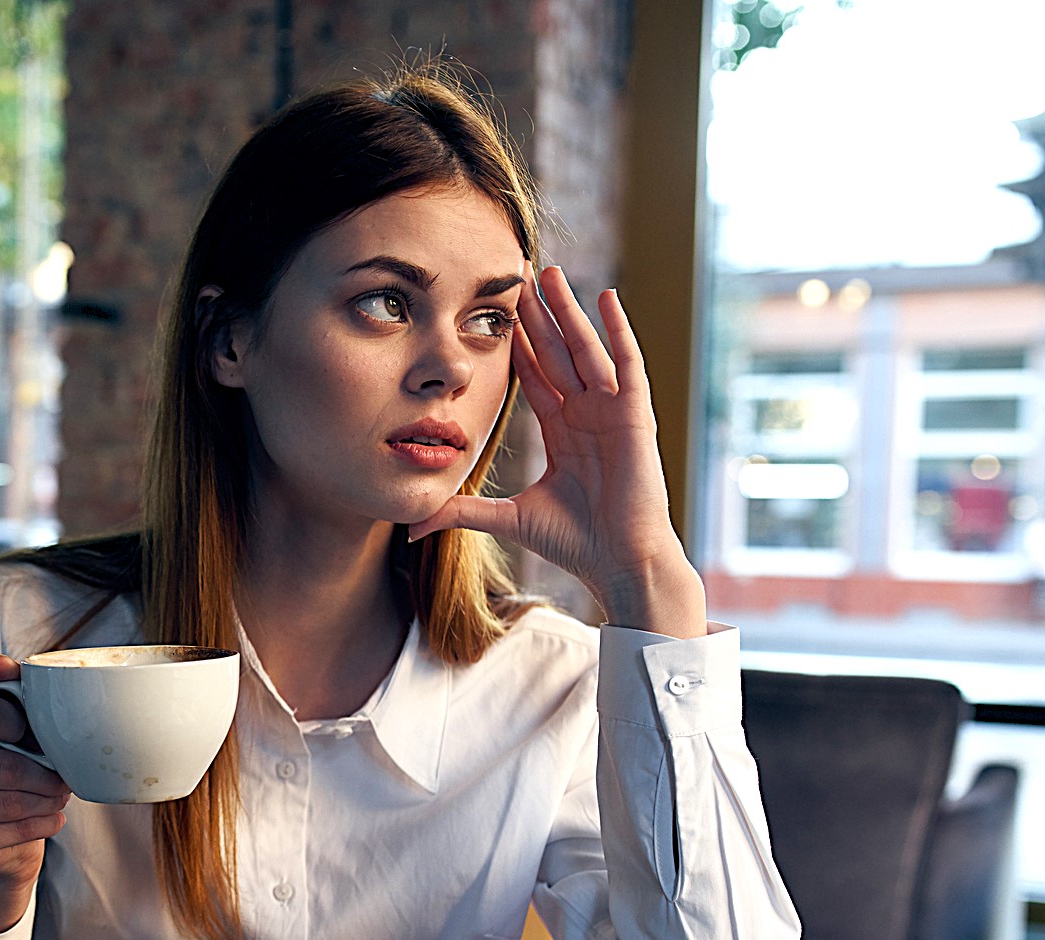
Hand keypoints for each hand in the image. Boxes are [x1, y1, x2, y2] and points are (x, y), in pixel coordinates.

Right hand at [0, 655, 69, 933]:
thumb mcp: (5, 725)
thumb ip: (5, 689)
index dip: (21, 724)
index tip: (43, 737)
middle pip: (2, 766)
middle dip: (45, 775)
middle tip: (66, 779)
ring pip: (7, 803)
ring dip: (45, 802)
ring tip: (61, 797)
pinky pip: (4, 832)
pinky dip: (38, 826)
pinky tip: (53, 819)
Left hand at [409, 265, 706, 637]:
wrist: (618, 563)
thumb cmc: (574, 543)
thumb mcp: (506, 518)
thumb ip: (461, 511)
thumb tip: (409, 528)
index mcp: (561, 432)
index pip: (534, 376)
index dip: (516, 343)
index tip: (494, 311)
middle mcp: (586, 414)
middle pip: (557, 352)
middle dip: (537, 315)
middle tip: (517, 274)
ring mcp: (612, 412)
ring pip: (585, 349)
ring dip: (567, 311)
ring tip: (550, 273)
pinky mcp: (635, 417)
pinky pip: (627, 364)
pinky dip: (618, 331)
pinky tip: (606, 298)